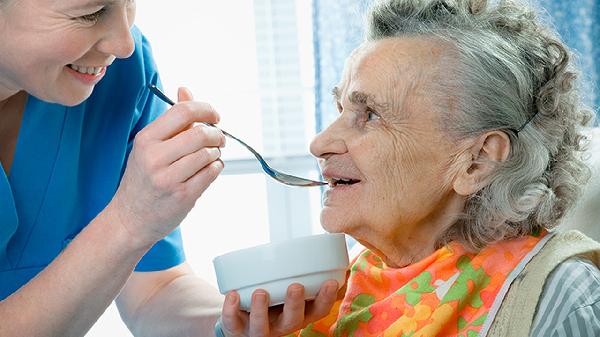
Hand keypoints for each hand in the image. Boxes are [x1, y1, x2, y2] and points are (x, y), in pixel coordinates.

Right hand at [108, 87, 224, 246]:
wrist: (130, 219)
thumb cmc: (143, 178)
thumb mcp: (150, 145)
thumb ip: (172, 120)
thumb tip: (185, 90)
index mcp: (146, 139)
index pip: (183, 112)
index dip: (205, 109)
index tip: (214, 115)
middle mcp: (155, 158)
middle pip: (200, 134)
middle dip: (217, 134)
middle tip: (219, 138)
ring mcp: (169, 179)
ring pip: (208, 154)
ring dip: (216, 153)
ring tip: (210, 156)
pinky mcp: (183, 196)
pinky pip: (211, 173)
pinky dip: (216, 168)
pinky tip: (208, 169)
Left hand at [220, 280, 338, 336]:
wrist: (241, 324)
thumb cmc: (272, 301)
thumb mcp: (290, 293)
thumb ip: (305, 277)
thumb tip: (333, 256)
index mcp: (298, 315)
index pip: (317, 311)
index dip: (326, 299)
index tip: (331, 282)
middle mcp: (281, 325)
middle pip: (292, 322)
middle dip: (294, 305)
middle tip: (295, 286)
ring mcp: (258, 330)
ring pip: (261, 327)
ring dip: (261, 310)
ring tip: (260, 292)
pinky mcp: (236, 329)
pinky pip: (232, 323)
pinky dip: (231, 310)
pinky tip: (233, 294)